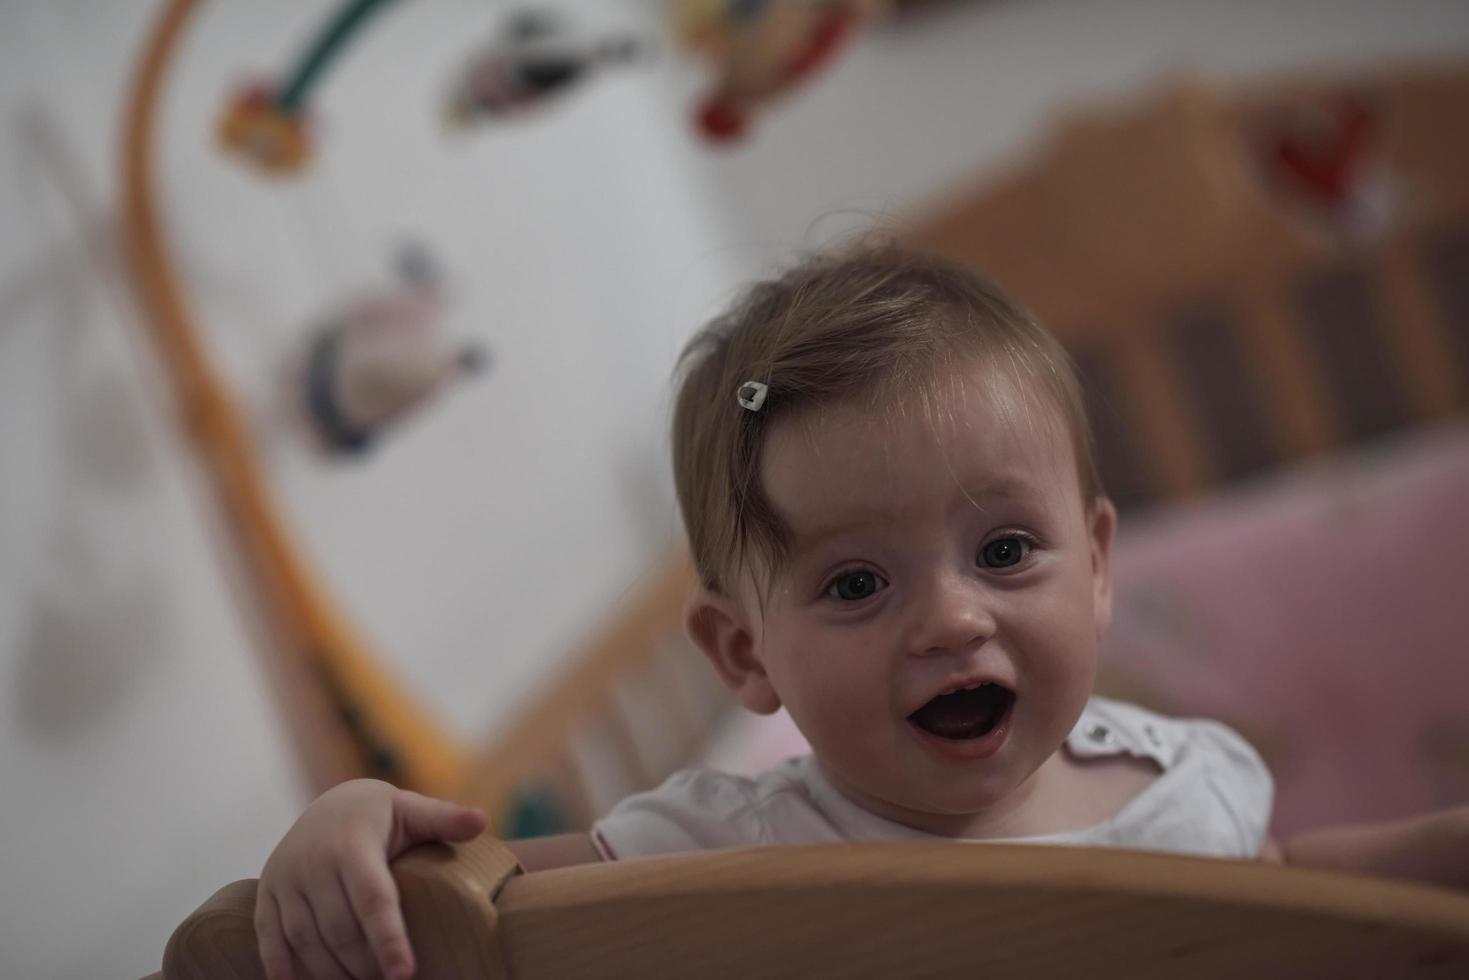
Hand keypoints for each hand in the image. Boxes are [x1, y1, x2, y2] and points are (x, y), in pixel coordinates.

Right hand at [255, 778, 486, 979]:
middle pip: (339, 928)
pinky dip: (280, 964)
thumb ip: (444, 819)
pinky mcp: (267, 891)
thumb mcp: (412, 810)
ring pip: (304, 937)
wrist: (331, 805)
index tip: (404, 974)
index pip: (373, 900)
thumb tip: (482, 821)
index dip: (389, 940)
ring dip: (330, 971)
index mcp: (353, 843)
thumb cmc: (382, 816)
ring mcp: (286, 877)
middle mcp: (314, 860)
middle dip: (364, 964)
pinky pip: (268, 935)